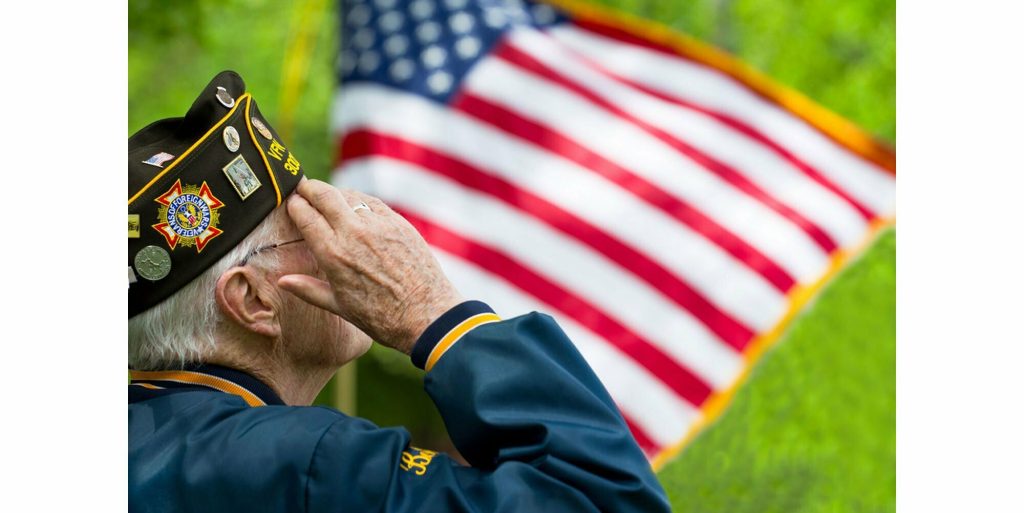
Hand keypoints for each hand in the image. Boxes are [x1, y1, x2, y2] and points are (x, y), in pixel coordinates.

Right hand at [278, 179, 462, 354]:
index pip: (305, 214)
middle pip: (324, 194)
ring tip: (328, 198)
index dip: (294, 205)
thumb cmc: (381, 317)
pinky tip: (356, 206)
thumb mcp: (340, 306)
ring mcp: (378, 225)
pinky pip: (373, 202)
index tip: (291, 203)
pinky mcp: (399, 223)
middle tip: (303, 187)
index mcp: (333, 253)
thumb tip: (283, 281)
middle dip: (309, 188)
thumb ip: (308, 289)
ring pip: (349, 195)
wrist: (427, 314)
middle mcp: (354, 233)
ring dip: (335, 194)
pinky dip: (360, 201)